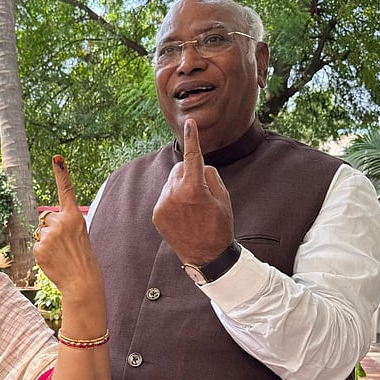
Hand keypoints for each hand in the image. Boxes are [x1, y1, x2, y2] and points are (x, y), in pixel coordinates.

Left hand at [33, 156, 102, 298]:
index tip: (56, 157)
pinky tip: (53, 260)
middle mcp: (61, 222)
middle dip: (51, 230)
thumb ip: (65, 224)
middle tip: (64, 246)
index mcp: (75, 217)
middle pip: (47, 218)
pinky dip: (43, 253)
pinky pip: (36, 245)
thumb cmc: (82, 258)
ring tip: (60, 254)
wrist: (82, 280)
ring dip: (47, 242)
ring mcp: (49, 234)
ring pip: (40, 233)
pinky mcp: (39, 247)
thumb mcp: (79, 235)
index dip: (61, 173)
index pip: (66, 191)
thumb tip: (46, 224)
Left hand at [152, 118, 234, 264]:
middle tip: (202, 193)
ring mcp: (163, 205)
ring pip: (172, 182)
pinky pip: (166, 196)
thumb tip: (199, 167)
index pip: (193, 156)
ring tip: (193, 208)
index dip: (193, 138)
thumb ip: (210, 176)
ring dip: (181, 187)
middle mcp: (174, 194)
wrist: (206, 257)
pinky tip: (184, 215)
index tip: (190, 123)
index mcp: (193, 188)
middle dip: (190, 173)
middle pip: (180, 169)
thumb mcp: (223, 198)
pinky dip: (174, 199)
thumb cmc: (219, 226)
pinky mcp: (157, 214)